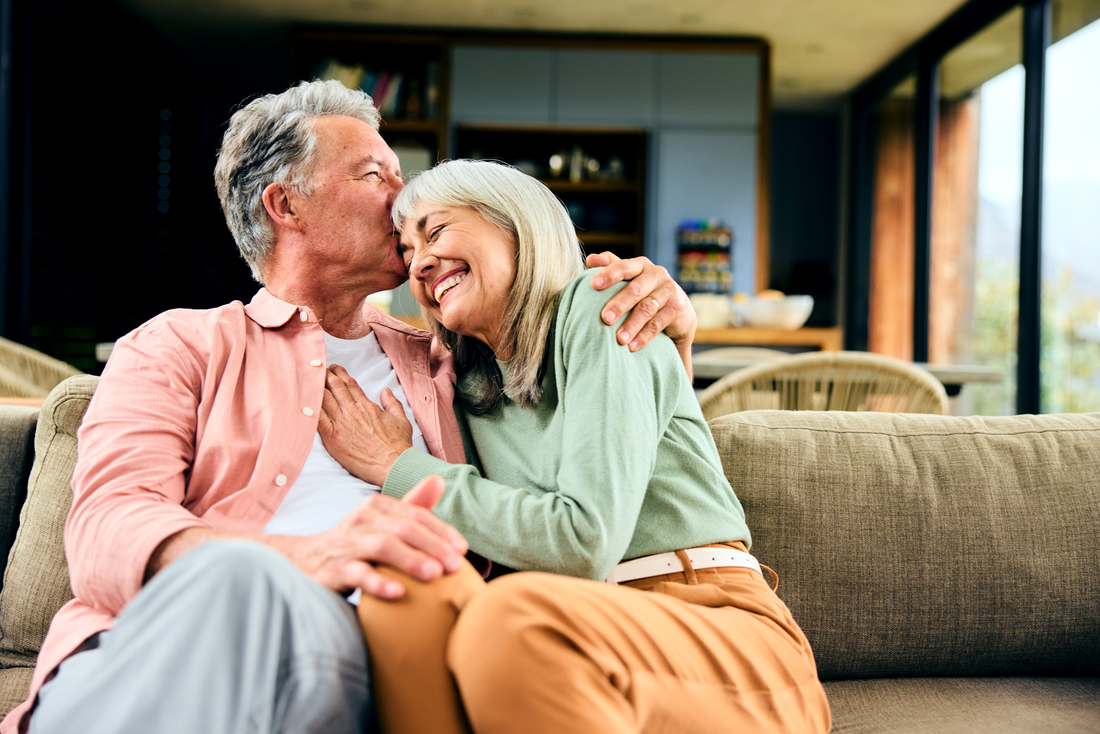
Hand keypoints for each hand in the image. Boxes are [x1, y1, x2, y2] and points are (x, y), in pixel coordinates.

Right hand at [291, 475, 468, 598]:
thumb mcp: (383, 522)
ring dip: (411, 560)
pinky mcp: (334, 568)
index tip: (462, 550)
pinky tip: (399, 593)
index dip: (441, 531)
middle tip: (455, 566)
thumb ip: (412, 505)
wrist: (306, 562)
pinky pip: (358, 574)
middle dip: (433, 546)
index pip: (416, 514)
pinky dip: (379, 582)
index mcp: (377, 506)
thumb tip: (439, 479)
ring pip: (383, 547)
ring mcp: (347, 543)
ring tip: (434, 575)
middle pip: (404, 529)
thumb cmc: (356, 543)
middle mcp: (362, 519)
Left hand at [319, 365, 413, 485]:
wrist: (392, 464)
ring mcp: (341, 423)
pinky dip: (310, 407)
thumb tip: (385, 391)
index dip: (339, 373)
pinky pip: (317, 419)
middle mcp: (352, 411)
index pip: (349, 384)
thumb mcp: (401, 419)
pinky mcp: (332, 438)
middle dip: (325, 375)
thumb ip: (392, 402)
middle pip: (334, 387)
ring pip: (324, 398)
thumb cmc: (398, 445)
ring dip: (316, 387)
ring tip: (308, 379)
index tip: (333, 368)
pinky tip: (303, 400)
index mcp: (366, 405)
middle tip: (317, 369)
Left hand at [586, 252, 696, 352]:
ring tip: (619, 339)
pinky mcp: (677, 308)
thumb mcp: (629, 278)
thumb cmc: (645, 292)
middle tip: (605, 319)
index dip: (609, 274)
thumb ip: (611, 266)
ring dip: (632, 325)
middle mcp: (657, 274)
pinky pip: (658, 323)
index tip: (594, 285)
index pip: (624, 266)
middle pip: (636, 289)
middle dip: (619, 304)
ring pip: (647, 308)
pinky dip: (644, 336)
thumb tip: (590, 259)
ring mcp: (669, 290)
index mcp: (641, 264)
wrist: (677, 310)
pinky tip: (632, 346)